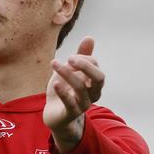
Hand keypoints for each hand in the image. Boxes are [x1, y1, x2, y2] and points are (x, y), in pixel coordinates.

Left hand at [43, 37, 104, 152]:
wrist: (55, 116)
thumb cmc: (64, 91)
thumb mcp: (70, 71)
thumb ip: (81, 56)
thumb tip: (90, 37)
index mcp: (93, 82)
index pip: (95, 66)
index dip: (84, 59)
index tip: (69, 56)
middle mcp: (92, 93)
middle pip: (99, 78)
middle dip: (86, 66)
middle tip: (70, 57)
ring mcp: (83, 104)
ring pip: (81, 88)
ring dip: (67, 74)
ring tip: (54, 63)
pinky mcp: (70, 113)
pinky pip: (70, 103)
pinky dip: (63, 92)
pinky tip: (55, 83)